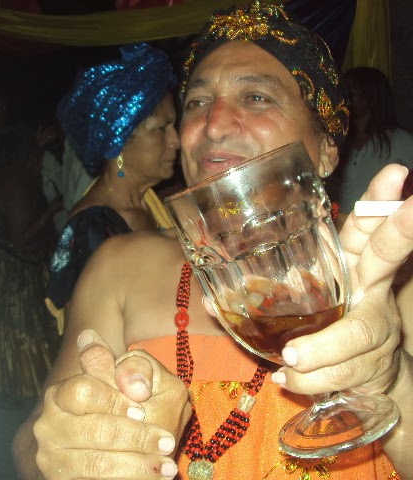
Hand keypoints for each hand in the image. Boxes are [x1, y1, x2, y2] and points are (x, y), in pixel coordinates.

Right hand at [33, 330, 181, 478]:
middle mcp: (48, 426)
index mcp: (59, 394)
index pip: (83, 390)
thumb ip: (132, 366)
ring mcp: (53, 459)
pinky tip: (153, 478)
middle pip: (94, 430)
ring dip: (138, 465)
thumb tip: (126, 374)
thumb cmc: (122, 406)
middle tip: (167, 443)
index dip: (114, 401)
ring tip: (168, 466)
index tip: (142, 411)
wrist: (106, 449)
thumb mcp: (132, 379)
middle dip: (136, 438)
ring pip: (96, 463)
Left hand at [273, 164, 412, 394]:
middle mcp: (370, 290)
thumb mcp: (296, 308)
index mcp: (349, 267)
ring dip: (320, 350)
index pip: (365, 229)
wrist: (366, 382)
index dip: (378, 202)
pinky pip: (345, 372)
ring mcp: (378, 327)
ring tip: (291, 360)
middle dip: (401, 231)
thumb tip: (209, 303)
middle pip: (388, 255)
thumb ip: (259, 302)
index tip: (395, 173)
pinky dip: (310, 381)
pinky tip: (288, 380)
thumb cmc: (321, 333)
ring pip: (357, 333)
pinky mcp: (375, 365)